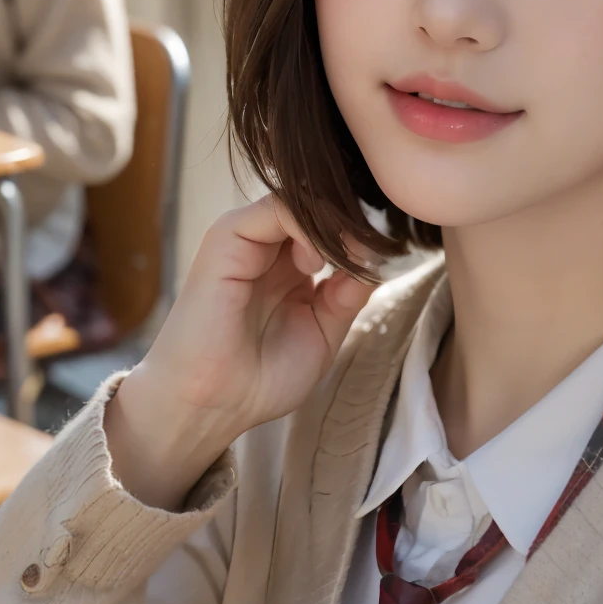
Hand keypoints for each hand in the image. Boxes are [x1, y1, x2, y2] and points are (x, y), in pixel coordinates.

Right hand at [105, 195, 375, 510]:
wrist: (212, 402)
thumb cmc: (260, 380)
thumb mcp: (323, 334)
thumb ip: (347, 295)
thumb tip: (373, 258)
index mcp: (291, 268)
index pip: (333, 229)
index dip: (363, 236)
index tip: (390, 257)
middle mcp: (269, 248)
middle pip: (320, 209)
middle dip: (355, 224)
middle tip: (379, 249)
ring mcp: (247, 240)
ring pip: (301, 201)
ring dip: (334, 225)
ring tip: (348, 258)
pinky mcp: (227, 237)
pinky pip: (275, 208)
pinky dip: (306, 225)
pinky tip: (317, 263)